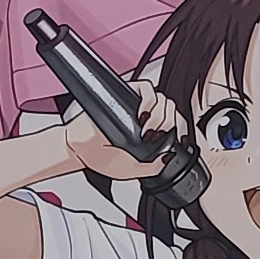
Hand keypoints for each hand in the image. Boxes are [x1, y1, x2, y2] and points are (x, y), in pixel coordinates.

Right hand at [65, 80, 185, 185]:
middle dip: (169, 124)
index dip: (180, 130)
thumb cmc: (100, 157)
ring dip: (160, 115)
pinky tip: (142, 114)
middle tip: (155, 136)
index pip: (175, 125)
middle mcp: (146, 118)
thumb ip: (153, 168)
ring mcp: (137, 105)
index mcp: (151, 135)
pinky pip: (147, 88)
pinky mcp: (127, 94)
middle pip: (172, 110)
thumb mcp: (132, 170)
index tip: (176, 141)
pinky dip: (150, 99)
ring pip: (163, 99)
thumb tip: (169, 158)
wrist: (80, 148)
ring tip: (147, 128)